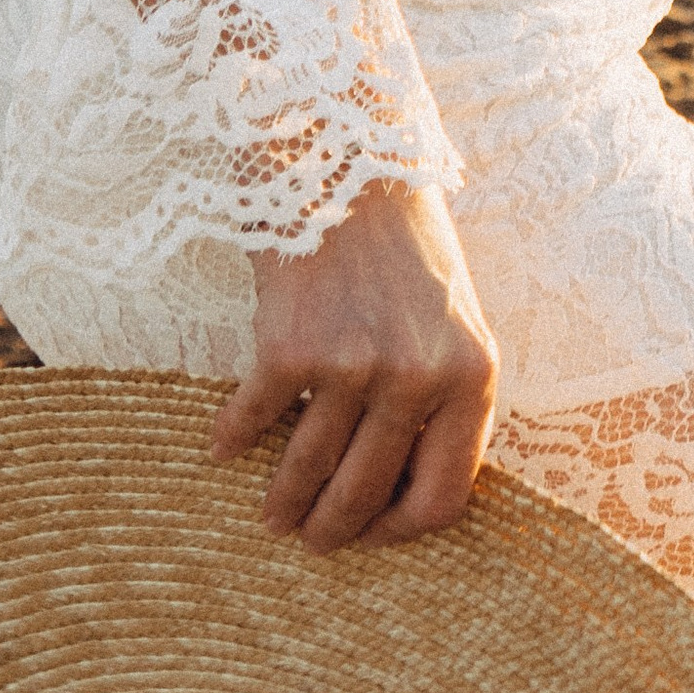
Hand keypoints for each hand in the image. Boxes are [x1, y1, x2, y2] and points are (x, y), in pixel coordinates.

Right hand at [211, 180, 497, 552]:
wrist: (351, 153)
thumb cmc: (404, 240)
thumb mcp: (452, 318)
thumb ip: (441, 394)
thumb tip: (401, 486)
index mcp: (472, 375)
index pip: (445, 494)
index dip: (403, 530)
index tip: (373, 533)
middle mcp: (417, 378)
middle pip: (367, 495)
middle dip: (333, 530)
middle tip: (311, 539)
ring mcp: (353, 366)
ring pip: (308, 472)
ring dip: (282, 504)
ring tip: (270, 515)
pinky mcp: (290, 348)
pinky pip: (254, 419)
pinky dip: (233, 438)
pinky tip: (222, 445)